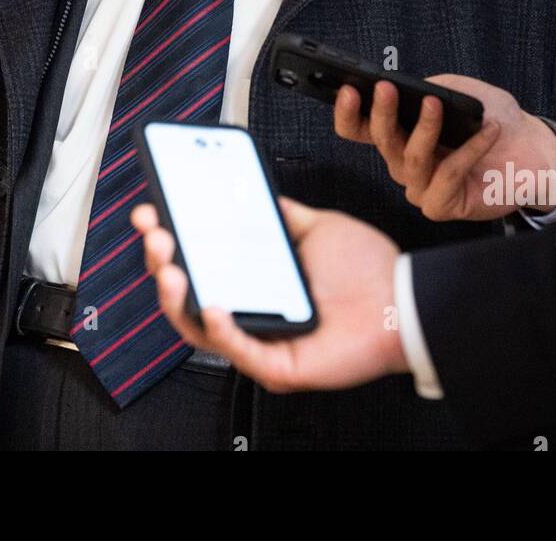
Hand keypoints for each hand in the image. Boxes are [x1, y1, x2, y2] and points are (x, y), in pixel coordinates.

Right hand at [131, 198, 406, 392]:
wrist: (404, 298)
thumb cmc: (366, 270)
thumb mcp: (315, 227)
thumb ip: (281, 214)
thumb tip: (249, 190)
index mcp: (254, 279)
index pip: (198, 263)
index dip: (170, 239)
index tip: (151, 212)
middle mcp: (250, 311)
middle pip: (186, 294)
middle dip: (160, 260)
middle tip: (154, 232)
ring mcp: (260, 341)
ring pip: (199, 327)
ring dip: (175, 296)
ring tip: (169, 266)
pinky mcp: (278, 366)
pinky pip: (239, 351)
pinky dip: (220, 329)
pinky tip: (212, 304)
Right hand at [332, 75, 555, 220]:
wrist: (532, 147)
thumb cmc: (492, 118)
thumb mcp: (458, 91)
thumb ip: (430, 88)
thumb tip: (412, 92)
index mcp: (399, 136)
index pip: (359, 129)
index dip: (348, 112)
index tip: (350, 90)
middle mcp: (402, 163)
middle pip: (381, 141)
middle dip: (382, 113)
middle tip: (387, 88)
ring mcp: (420, 187)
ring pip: (411, 158)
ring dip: (425, 128)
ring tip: (436, 104)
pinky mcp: (441, 206)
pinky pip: (446, 176)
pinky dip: (468, 150)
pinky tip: (487, 130)